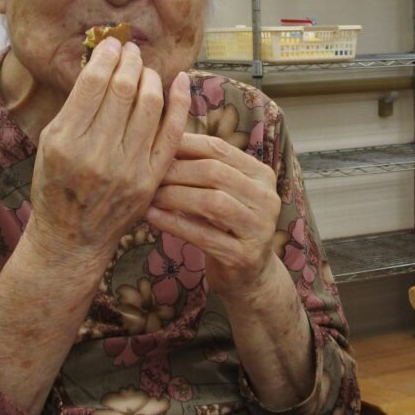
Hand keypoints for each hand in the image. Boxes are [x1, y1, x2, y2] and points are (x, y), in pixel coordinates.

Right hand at [29, 38, 190, 261]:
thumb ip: (75, 108)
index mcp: (64, 141)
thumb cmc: (56, 187)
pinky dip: (179, 101)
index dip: (106, 56)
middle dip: (130, 61)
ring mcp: (127, 169)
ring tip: (146, 70)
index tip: (112, 44)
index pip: (93, 84)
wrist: (72, 239)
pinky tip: (178, 81)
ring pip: (149, 105)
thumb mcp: (50, 145)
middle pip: (123, 90)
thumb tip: (101, 64)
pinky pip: (172, 132)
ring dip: (151, 78)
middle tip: (131, 51)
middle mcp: (96, 154)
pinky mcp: (149, 180)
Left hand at [146, 132, 281, 298]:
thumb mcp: (223, 193)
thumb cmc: (228, 227)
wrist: (250, 276)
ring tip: (149, 195)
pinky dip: (175, 224)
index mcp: (261, 175)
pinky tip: (153, 217)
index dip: (185, 144)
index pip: (219, 148)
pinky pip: (204, 236)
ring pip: (212, 202)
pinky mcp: (244, 256)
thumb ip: (204, 169)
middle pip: (216, 172)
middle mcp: (266, 198)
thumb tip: (163, 137)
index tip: (156, 144)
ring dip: (175, 196)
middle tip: (147, 172)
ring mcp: (259, 228)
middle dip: (176, 171)